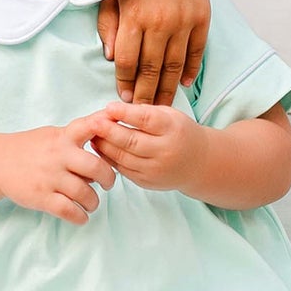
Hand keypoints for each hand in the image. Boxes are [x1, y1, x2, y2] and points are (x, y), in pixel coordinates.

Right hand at [0, 118, 116, 224]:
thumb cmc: (34, 148)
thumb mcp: (56, 133)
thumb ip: (82, 130)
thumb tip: (113, 119)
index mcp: (63, 138)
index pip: (87, 126)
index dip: (104, 126)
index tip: (116, 131)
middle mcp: (58, 156)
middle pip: (95, 168)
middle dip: (108, 179)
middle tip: (107, 185)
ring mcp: (49, 178)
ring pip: (84, 193)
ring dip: (93, 202)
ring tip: (91, 203)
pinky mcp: (40, 197)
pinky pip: (68, 211)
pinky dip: (80, 217)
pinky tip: (81, 216)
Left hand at [87, 101, 203, 191]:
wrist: (198, 163)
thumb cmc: (179, 133)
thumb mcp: (170, 115)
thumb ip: (145, 112)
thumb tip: (113, 110)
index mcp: (173, 129)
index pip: (146, 120)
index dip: (125, 114)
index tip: (108, 107)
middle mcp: (165, 151)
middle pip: (131, 141)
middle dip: (108, 131)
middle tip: (92, 122)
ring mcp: (155, 170)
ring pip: (123, 157)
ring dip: (104, 146)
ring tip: (92, 135)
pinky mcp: (147, 182)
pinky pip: (122, 169)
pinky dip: (108, 158)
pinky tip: (100, 148)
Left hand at [96, 0, 214, 104]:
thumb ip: (109, 24)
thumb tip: (112, 57)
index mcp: (134, 16)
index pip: (127, 61)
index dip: (125, 84)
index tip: (123, 101)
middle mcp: (159, 21)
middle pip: (151, 69)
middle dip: (145, 95)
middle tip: (141, 114)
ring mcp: (183, 20)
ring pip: (174, 65)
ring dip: (166, 89)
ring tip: (160, 107)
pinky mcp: (202, 18)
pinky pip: (195, 52)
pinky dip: (189, 70)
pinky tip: (183, 84)